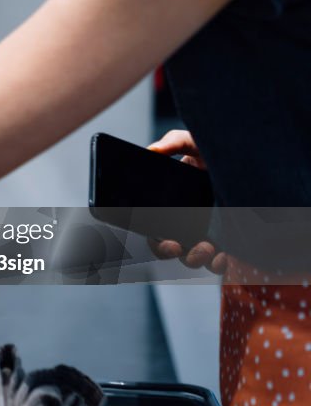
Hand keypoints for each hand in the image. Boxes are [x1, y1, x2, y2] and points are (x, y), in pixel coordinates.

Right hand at [146, 129, 226, 273]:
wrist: (251, 159)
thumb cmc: (218, 151)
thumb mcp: (194, 141)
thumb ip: (173, 143)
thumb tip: (152, 151)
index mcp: (172, 204)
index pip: (155, 230)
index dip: (157, 241)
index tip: (168, 242)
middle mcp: (188, 221)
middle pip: (172, 249)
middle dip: (173, 253)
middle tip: (179, 247)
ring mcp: (210, 232)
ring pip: (196, 257)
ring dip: (197, 258)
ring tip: (207, 248)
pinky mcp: (231, 239)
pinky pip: (221, 261)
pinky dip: (220, 264)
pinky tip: (225, 257)